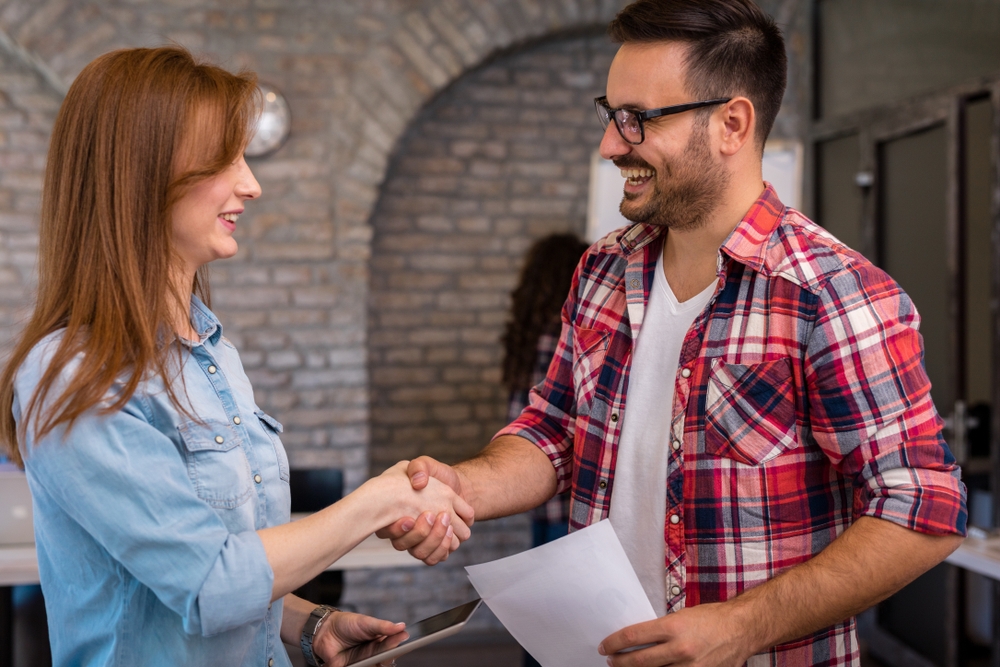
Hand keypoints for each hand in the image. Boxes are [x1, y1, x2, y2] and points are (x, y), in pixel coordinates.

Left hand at [313, 610, 407, 666]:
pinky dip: (365, 666)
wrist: (323, 631)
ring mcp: (363, 662)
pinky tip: (366, 662)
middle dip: (389, 653)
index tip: (404, 636)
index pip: (392, 645)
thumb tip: (401, 626)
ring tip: (380, 657)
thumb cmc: (346, 624)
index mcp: (379, 642)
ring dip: (379, 662)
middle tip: (392, 647)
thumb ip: (383, 626)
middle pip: (385, 658)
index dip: (398, 642)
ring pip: (375, 665)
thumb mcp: (366, 622)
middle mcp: (373, 654)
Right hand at [375, 457, 472, 564]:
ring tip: (446, 522)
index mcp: (394, 512)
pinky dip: (443, 547)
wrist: (456, 486)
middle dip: (420, 532)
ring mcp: (419, 541)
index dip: (396, 528)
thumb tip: (418, 482)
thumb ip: (419, 467)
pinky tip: (450, 532)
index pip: (385, 530)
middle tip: (432, 515)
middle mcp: (404, 531)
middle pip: (404, 545)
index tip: (409, 518)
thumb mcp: (425, 464)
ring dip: (434, 539)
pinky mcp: (435, 547)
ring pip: (421, 553)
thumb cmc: (436, 476)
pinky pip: (434, 558)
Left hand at [599, 602, 754, 666]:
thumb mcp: (681, 616)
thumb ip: (661, 630)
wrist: (742, 629)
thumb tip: (637, 640)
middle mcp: (680, 649)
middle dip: (620, 662)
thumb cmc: (711, 618)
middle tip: (611, 660)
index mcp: (673, 627)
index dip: (614, 643)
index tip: (605, 646)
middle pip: (639, 661)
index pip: (633, 637)